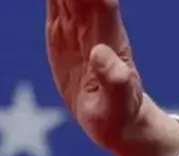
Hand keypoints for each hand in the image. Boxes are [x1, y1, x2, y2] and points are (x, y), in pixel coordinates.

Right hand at [46, 0, 178, 155]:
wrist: (118, 121)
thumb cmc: (123, 114)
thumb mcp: (119, 104)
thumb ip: (114, 81)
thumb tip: (100, 52)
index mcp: (111, 43)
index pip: (102, 6)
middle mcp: (95, 31)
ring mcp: (78, 33)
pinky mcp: (63, 38)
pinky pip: (55, 10)